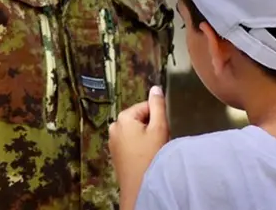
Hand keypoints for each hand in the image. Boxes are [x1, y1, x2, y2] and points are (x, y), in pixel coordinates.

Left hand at [110, 85, 168, 201]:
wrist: (139, 186)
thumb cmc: (150, 156)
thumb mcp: (159, 127)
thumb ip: (158, 105)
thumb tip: (156, 88)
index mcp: (123, 117)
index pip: (147, 106)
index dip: (158, 117)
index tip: (162, 131)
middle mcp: (114, 126)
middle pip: (140, 118)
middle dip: (151, 127)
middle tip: (158, 141)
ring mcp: (113, 140)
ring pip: (136, 131)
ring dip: (146, 137)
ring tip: (152, 150)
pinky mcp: (115, 153)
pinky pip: (130, 142)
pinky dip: (139, 146)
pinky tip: (145, 156)